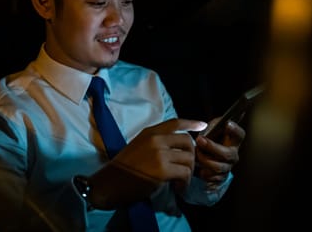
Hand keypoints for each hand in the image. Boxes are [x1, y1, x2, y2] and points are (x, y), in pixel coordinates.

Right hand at [89, 118, 206, 208]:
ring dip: (189, 173)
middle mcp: (155, 139)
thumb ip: (154, 144)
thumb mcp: (137, 147)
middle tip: (187, 169)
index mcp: (149, 132)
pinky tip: (178, 188)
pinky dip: (185, 183)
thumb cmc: (122, 169)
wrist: (109, 184)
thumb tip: (174, 149)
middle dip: (192, 156)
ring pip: (189, 158)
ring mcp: (159, 153)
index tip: (202, 125)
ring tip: (181, 183)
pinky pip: (185, 173)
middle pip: (187, 141)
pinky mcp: (162, 169)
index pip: (175, 123)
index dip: (191, 123)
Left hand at [194, 119, 245, 184]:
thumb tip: (205, 125)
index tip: (227, 124)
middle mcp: (233, 155)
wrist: (205, 158)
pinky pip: (210, 177)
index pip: (239, 135)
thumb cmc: (208, 141)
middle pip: (227, 154)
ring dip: (203, 160)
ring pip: (217, 167)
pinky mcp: (219, 178)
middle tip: (199, 139)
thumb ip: (211, 127)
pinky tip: (196, 166)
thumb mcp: (211, 131)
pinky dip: (201, 172)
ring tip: (195, 153)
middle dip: (211, 147)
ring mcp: (227, 168)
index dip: (235, 130)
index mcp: (233, 142)